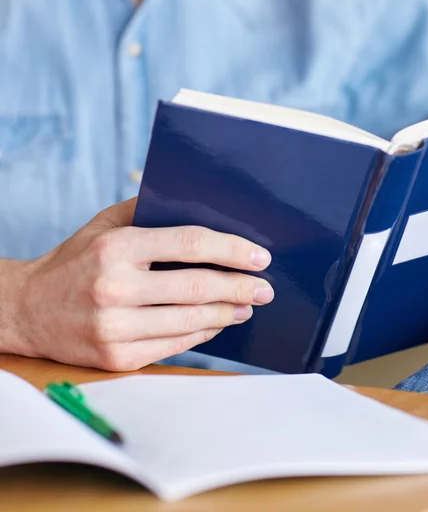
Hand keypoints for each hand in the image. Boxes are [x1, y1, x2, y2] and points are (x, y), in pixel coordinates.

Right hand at [3, 199, 272, 370]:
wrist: (27, 310)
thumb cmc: (73, 261)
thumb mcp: (103, 225)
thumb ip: (146, 210)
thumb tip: (198, 204)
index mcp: (116, 248)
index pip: (189, 244)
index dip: (230, 250)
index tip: (258, 256)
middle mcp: (115, 288)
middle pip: (197, 287)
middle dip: (241, 287)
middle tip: (265, 288)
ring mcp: (115, 327)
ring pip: (191, 321)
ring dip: (228, 313)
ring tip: (247, 305)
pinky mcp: (117, 357)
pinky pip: (175, 345)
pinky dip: (203, 333)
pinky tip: (218, 322)